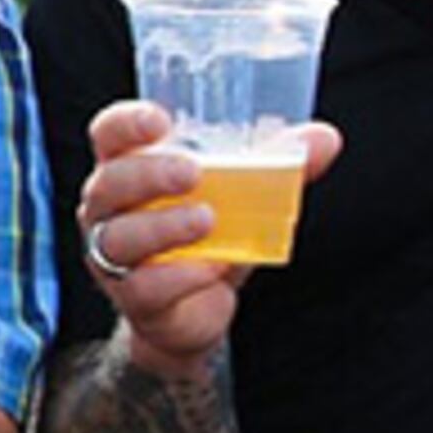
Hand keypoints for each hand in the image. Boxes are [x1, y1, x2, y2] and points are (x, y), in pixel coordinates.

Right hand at [71, 100, 343, 380]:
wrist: (197, 310)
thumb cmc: (208, 236)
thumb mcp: (243, 194)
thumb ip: (278, 164)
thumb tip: (323, 138)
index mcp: (129, 168)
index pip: (110, 134)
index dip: (126, 124)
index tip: (159, 121)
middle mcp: (111, 210)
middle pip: (108, 183)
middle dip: (148, 174)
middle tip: (193, 173)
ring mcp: (114, 256)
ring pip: (118, 237)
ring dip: (162, 226)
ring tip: (208, 220)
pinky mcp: (133, 298)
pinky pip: (144, 286)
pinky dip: (179, 275)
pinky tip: (210, 267)